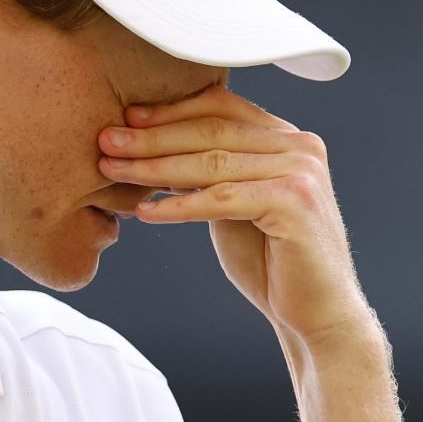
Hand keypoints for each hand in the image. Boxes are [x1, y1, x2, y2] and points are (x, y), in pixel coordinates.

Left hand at [97, 84, 371, 346]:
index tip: (125, 118)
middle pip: (212, 131)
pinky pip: (222, 199)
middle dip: (152, 137)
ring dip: (154, 167)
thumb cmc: (274, 262)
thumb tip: (154, 143)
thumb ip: (213, 170)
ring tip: (113, 170)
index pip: (222, 108)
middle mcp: (300, 145)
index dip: (170, 111)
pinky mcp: (295, 202)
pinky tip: (145, 211)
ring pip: (212, 163)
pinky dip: (179, 205)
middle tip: (105, 140)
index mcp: (287, 137)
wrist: (316, 313)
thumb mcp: (236, 203)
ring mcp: (301, 171)